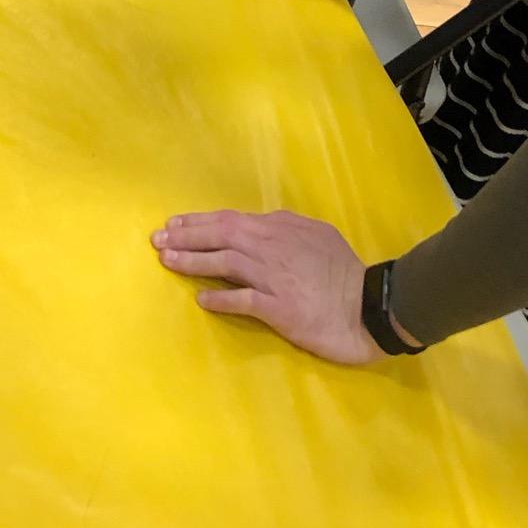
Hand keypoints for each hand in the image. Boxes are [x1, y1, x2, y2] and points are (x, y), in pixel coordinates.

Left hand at [150, 209, 380, 365]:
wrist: (369, 306)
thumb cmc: (345, 272)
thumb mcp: (317, 236)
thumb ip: (288, 229)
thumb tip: (262, 225)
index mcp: (281, 228)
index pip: (231, 220)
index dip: (200, 222)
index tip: (174, 224)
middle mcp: (273, 247)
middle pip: (222, 235)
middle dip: (187, 236)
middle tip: (158, 239)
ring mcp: (275, 276)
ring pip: (226, 262)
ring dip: (193, 261)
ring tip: (167, 261)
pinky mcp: (280, 307)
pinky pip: (243, 300)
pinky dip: (220, 298)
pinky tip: (201, 299)